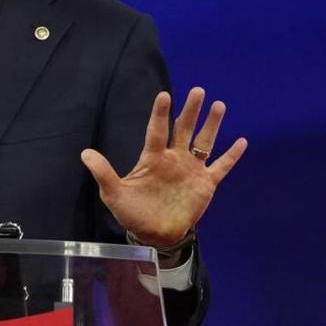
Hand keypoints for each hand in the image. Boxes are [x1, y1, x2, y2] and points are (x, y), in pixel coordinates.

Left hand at [81, 87, 246, 247]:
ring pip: (204, 142)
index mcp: (152, 158)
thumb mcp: (114, 194)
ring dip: (211, 124)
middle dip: (190, 111)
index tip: (164, 95)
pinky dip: (231, 155)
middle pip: (183, 129)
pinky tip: (241, 141)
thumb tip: (84, 153)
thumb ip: (103, 173)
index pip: (156, 130)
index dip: (160, 114)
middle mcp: (174, 159)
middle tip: (198, 91)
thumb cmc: (132, 212)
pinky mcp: (205, 184)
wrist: (153, 235)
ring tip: (218, 105)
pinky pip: (221, 166)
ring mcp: (191, 170)